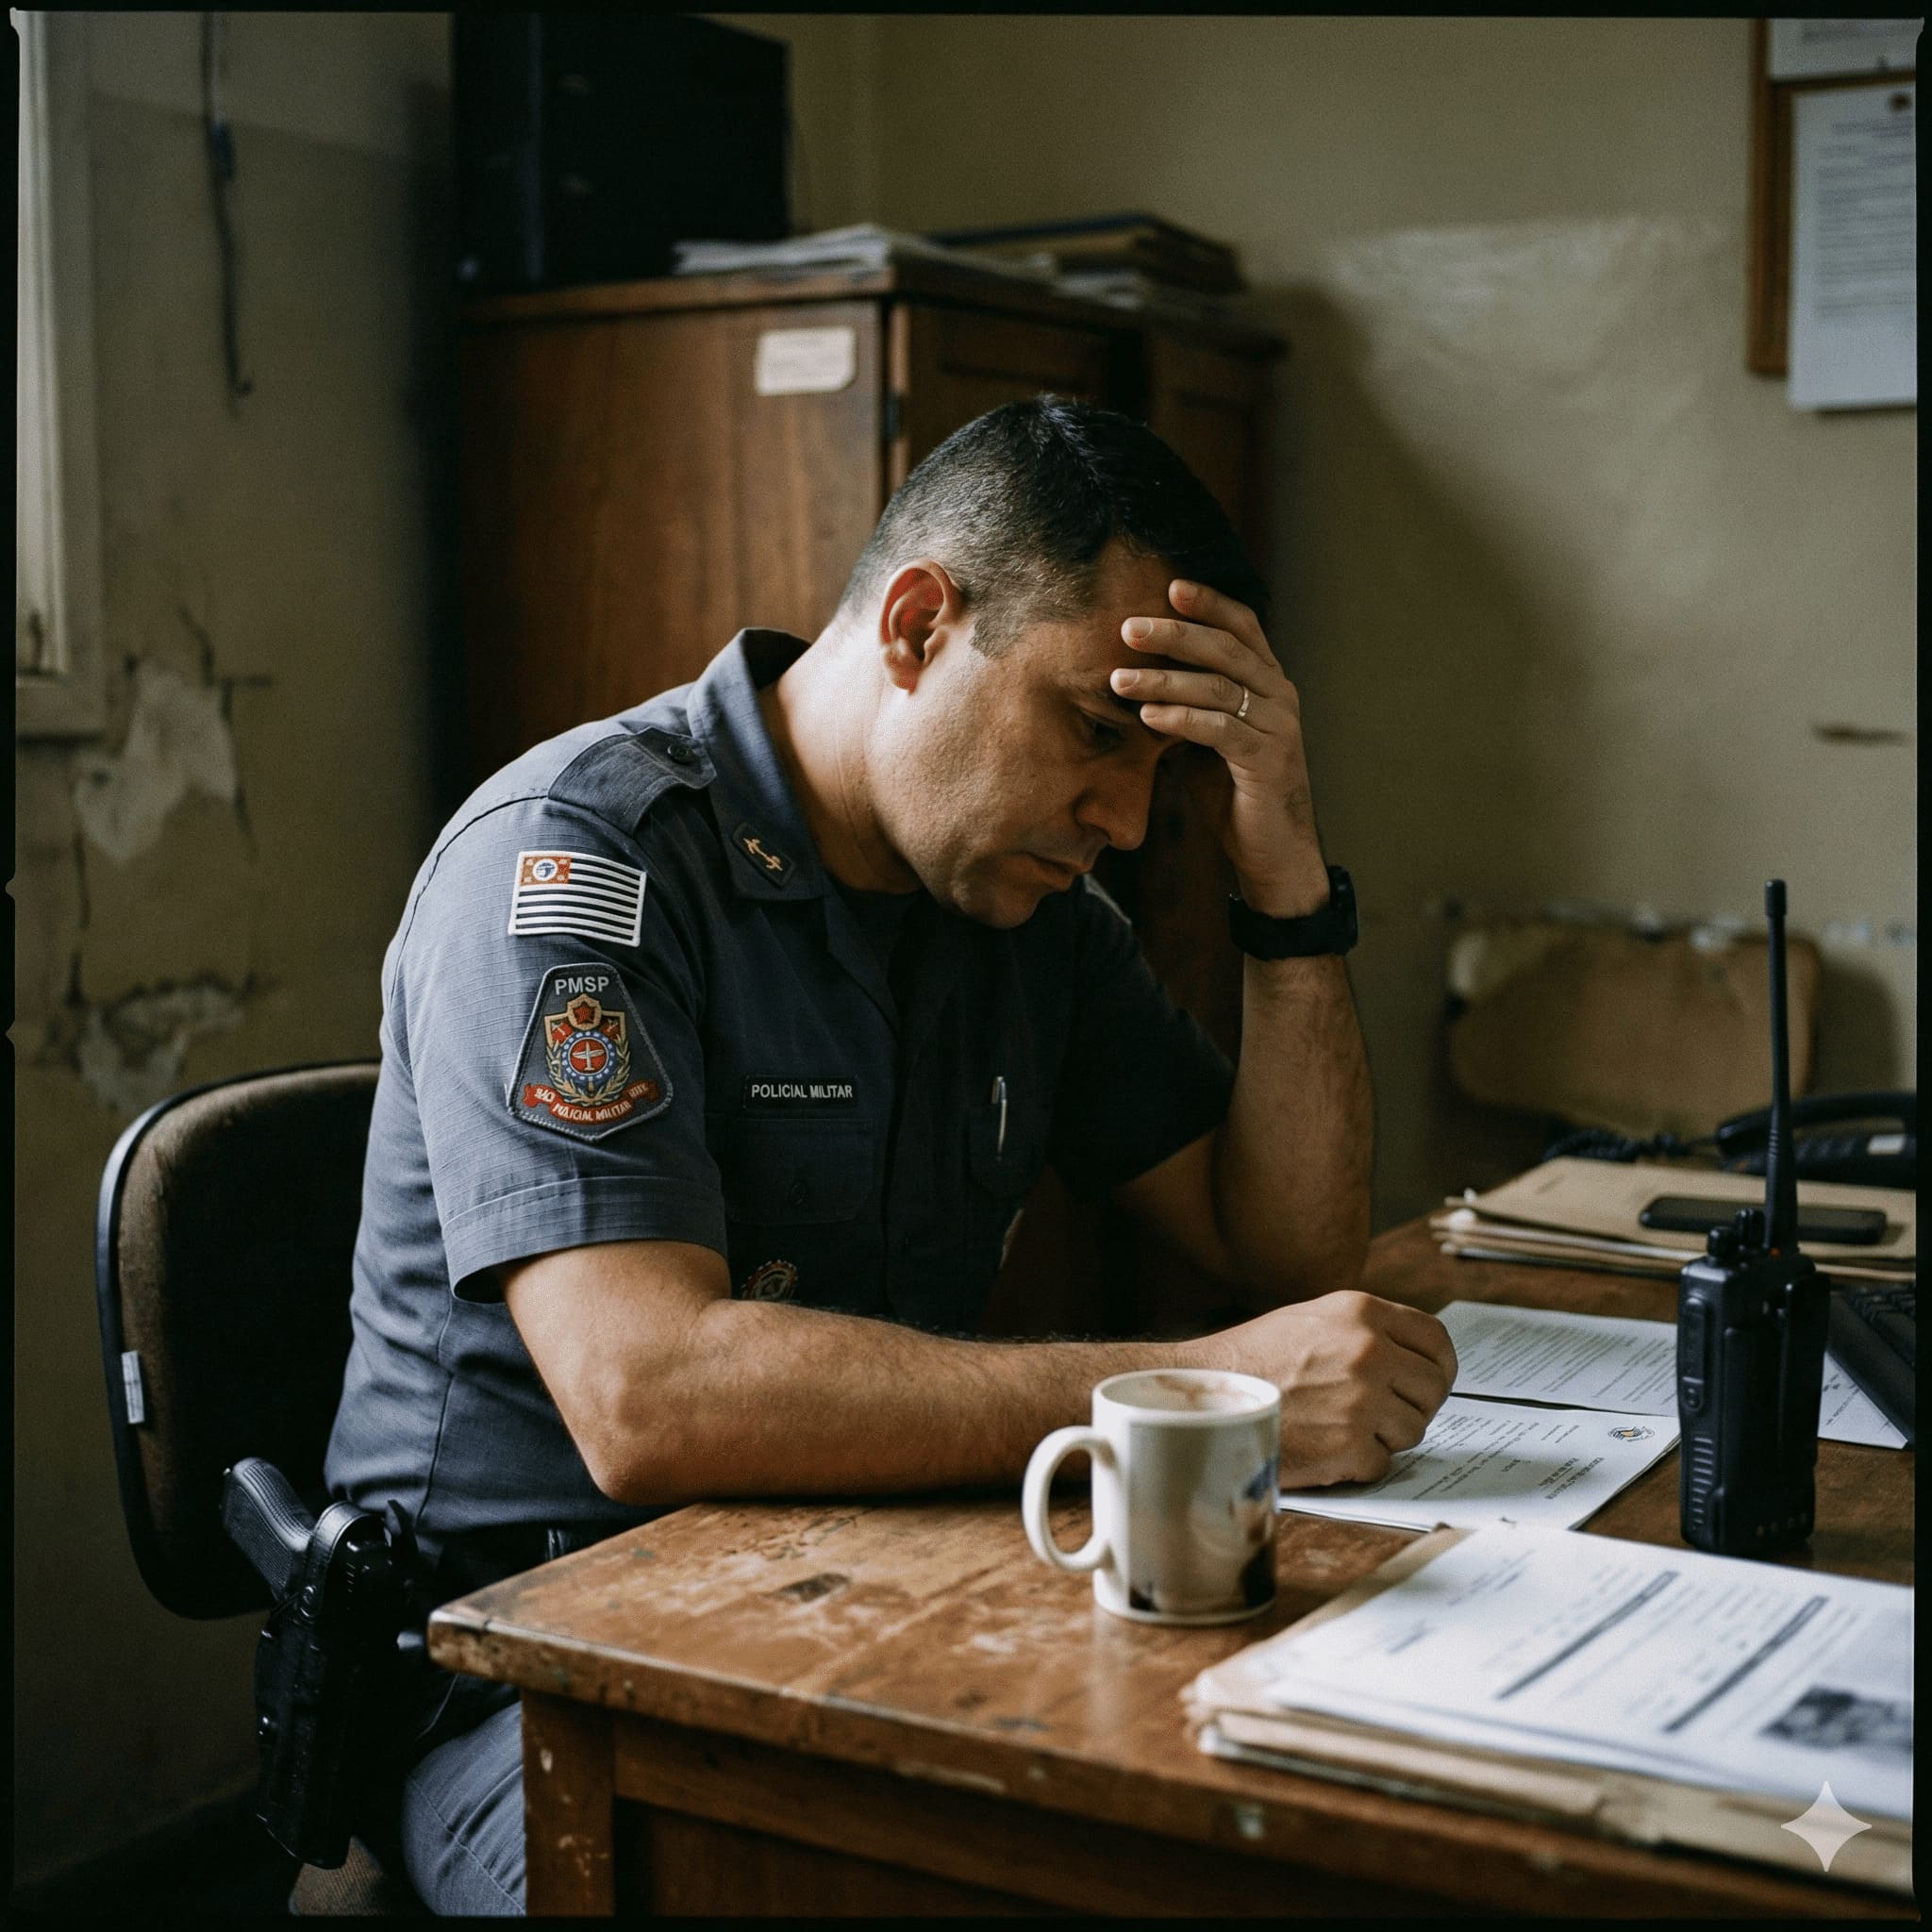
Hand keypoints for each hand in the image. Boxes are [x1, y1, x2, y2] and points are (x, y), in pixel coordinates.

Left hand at [1111, 580, 1327, 916]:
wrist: (1273, 852)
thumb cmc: (1234, 793)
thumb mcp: (1205, 740)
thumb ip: (1185, 706)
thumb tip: (1133, 678)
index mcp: (1269, 683)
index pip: (1244, 627)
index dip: (1210, 603)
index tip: (1169, 586)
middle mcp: (1280, 696)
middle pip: (1227, 648)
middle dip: (1175, 633)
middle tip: (1127, 627)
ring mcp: (1278, 727)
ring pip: (1219, 687)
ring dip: (1164, 679)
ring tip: (1118, 678)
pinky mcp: (1267, 761)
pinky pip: (1220, 730)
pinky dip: (1181, 718)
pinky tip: (1148, 715)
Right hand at [1195, 1291, 1457, 1487]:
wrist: (1206, 1392)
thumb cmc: (1254, 1357)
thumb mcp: (1313, 1318)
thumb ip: (1366, 1330)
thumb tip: (1413, 1359)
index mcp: (1362, 1313)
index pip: (1436, 1340)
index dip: (1440, 1366)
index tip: (1432, 1382)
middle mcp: (1370, 1352)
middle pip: (1432, 1389)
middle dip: (1415, 1405)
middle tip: (1385, 1414)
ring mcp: (1362, 1401)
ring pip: (1412, 1430)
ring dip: (1384, 1435)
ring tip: (1341, 1426)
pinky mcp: (1349, 1446)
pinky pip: (1383, 1463)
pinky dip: (1359, 1463)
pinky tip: (1325, 1447)